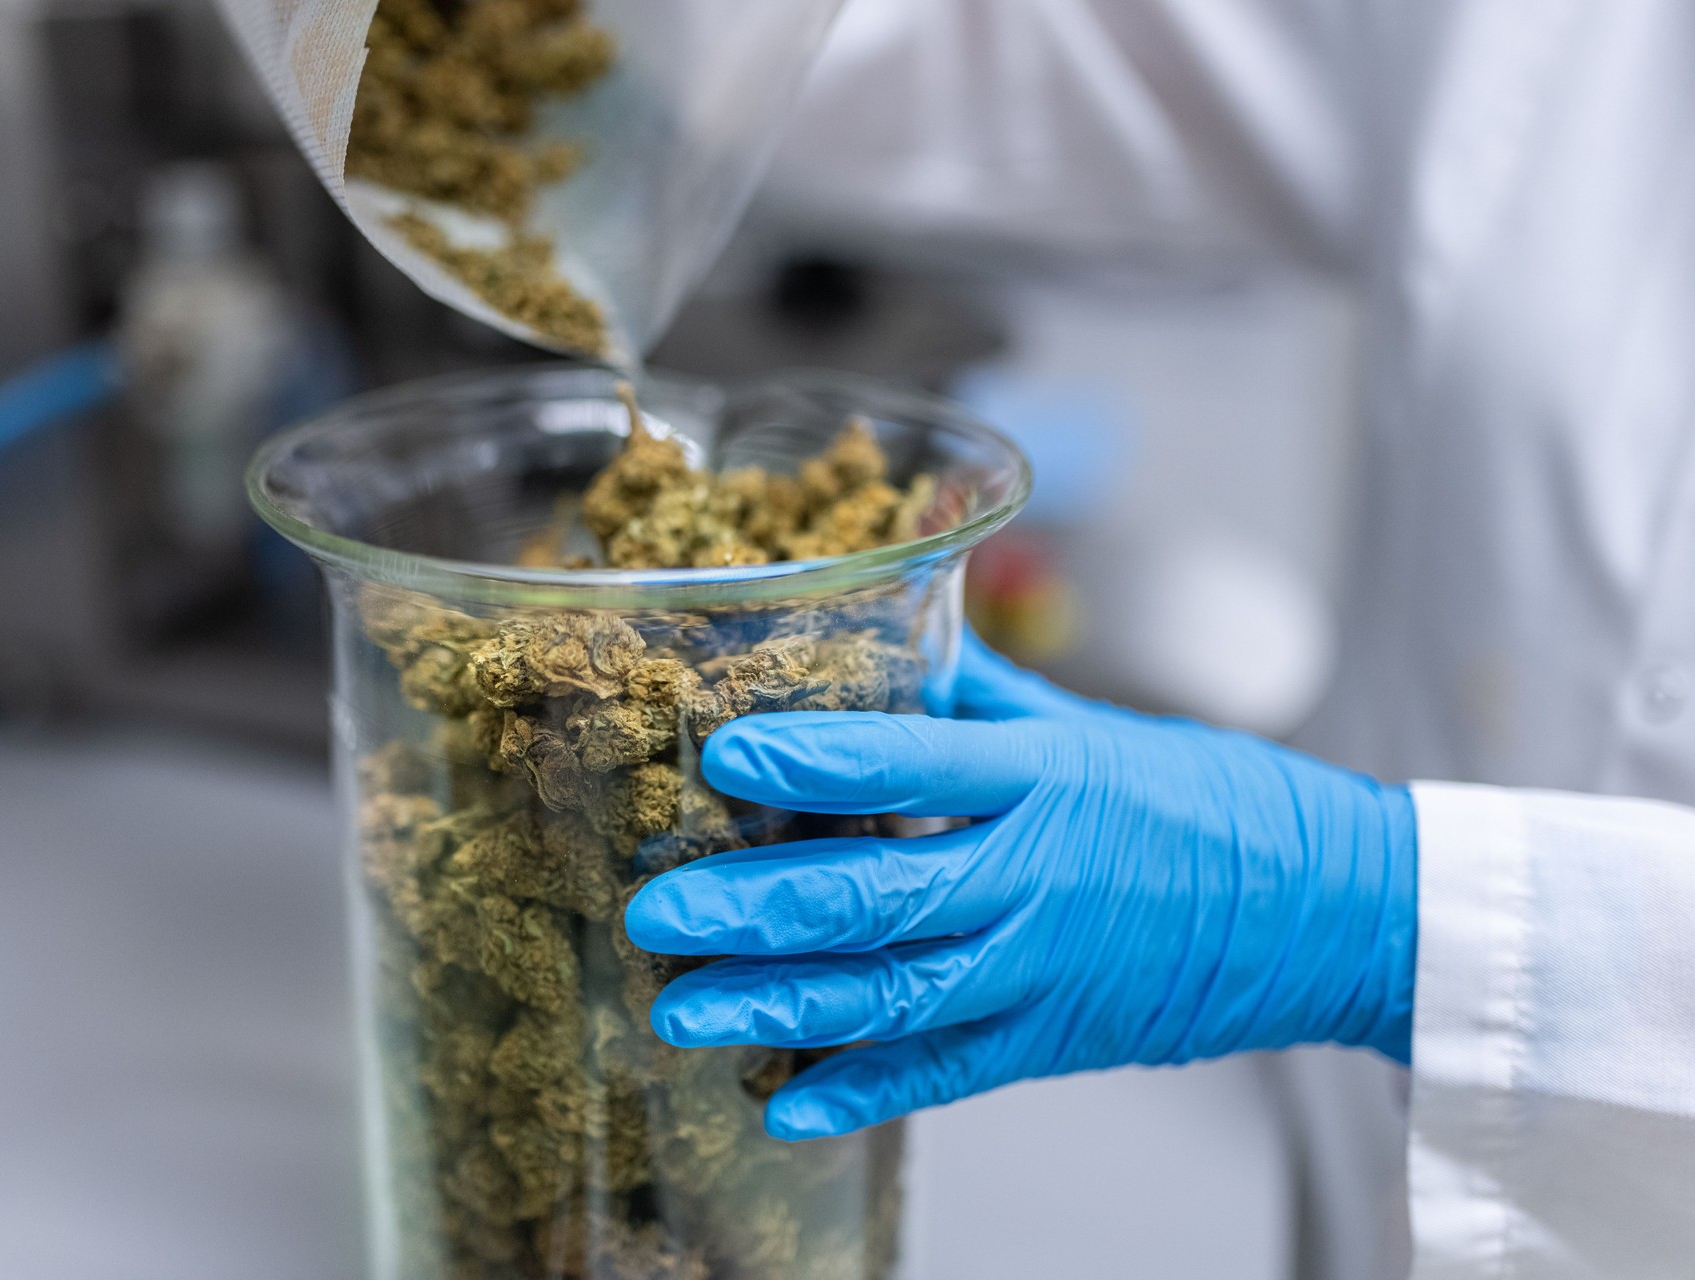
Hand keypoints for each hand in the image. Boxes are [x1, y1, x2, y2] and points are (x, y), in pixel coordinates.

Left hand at [623, 632, 1415, 1139]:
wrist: (1334, 912)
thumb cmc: (1218, 805)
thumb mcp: (1101, 728)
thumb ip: (985, 696)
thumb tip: (898, 635)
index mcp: (1044, 779)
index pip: (908, 764)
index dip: (810, 761)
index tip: (721, 754)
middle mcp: (1034, 877)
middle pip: (875, 897)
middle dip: (752, 908)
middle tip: (656, 910)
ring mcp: (1042, 970)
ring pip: (890, 996)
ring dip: (776, 1008)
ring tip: (680, 1009)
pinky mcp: (1053, 1039)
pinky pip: (945, 1074)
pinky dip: (861, 1093)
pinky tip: (781, 1107)